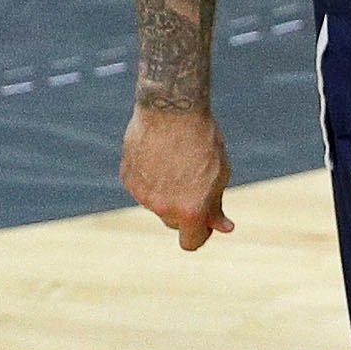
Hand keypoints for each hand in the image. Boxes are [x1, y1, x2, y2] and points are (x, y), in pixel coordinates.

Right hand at [119, 102, 235, 247]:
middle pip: (173, 222)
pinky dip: (150, 176)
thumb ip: (216, 205)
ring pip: (157, 202)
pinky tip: (159, 153)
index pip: (191, 243)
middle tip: (195, 183)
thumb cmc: (203, 140)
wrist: (172, 107)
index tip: (206, 222)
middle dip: (184, 210)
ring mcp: (141, 193)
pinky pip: (142, 185)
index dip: (201, 234)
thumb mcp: (219, 173)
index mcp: (189, 211)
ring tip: (177, 158)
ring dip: (167, 191)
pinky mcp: (127, 176)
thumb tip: (223, 228)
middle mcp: (162, 207)